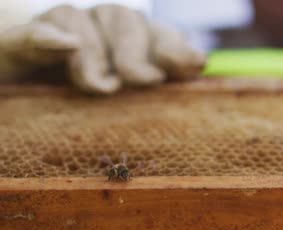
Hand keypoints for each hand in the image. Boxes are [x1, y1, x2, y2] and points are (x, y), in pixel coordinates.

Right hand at [0, 4, 205, 93]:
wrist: (31, 89)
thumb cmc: (97, 102)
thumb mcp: (135, 100)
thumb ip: (165, 77)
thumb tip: (201, 60)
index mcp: (137, 43)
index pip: (162, 37)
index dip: (177, 50)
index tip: (196, 65)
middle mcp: (106, 27)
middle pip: (127, 22)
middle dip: (137, 55)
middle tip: (146, 82)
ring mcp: (68, 27)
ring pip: (83, 23)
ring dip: (95, 55)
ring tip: (100, 87)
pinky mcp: (28, 37)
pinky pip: (34, 33)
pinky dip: (48, 38)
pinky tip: (64, 46)